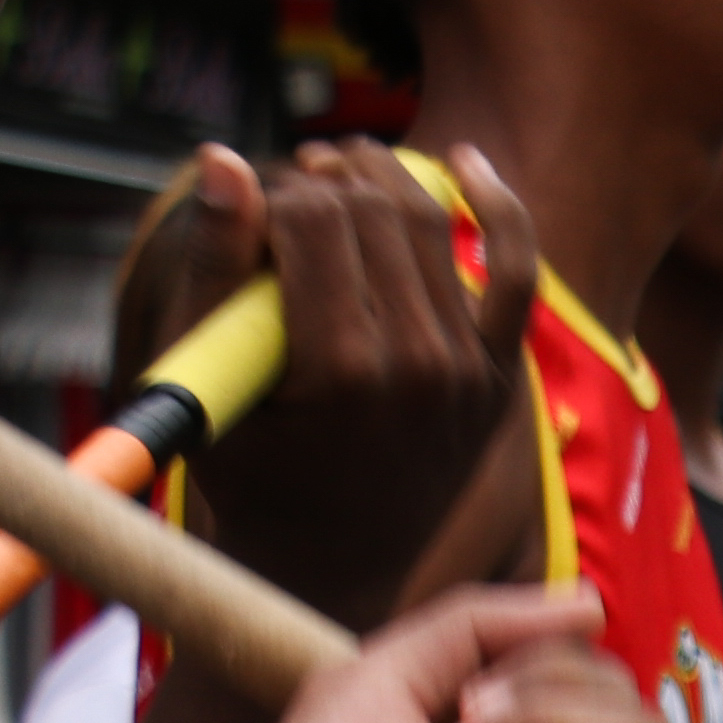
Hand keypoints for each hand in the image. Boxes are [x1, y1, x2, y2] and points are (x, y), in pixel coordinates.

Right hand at [161, 139, 537, 626]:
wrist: (339, 565)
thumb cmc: (251, 470)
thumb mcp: (207, 381)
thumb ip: (213, 269)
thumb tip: (224, 157)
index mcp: (342, 370)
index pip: (311, 215)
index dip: (271, 197)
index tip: (247, 222)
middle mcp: (421, 367)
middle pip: (369, 208)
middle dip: (317, 184)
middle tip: (283, 201)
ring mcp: (470, 371)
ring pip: (428, 219)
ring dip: (376, 181)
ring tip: (331, 182)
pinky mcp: (499, 372)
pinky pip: (516, 267)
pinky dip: (497, 205)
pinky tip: (463, 161)